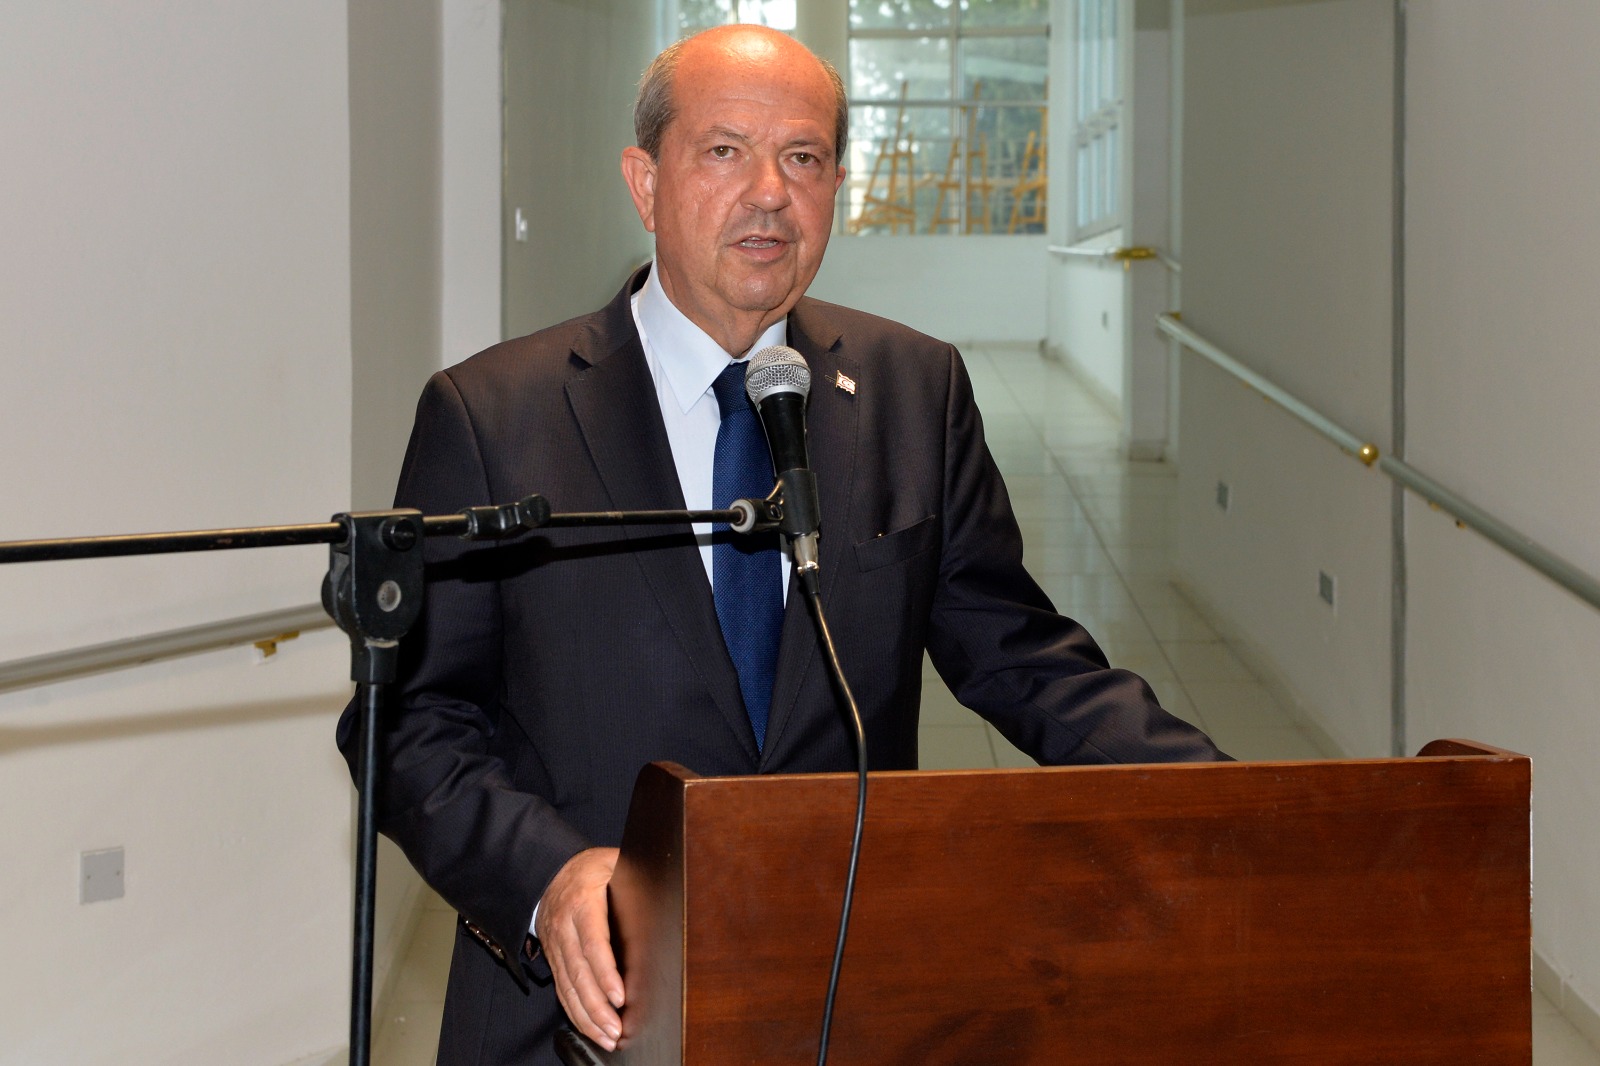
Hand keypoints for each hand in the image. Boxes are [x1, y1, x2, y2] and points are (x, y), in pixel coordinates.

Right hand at [536, 847, 623, 1049]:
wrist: (548, 870)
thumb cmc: (592, 868)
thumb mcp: (613, 862)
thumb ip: (634, 877)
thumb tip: (666, 889)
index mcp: (581, 902)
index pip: (592, 942)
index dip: (605, 972)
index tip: (619, 996)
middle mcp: (564, 927)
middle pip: (578, 972)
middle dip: (597, 1005)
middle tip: (616, 1029)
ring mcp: (555, 945)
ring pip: (568, 986)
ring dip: (587, 1016)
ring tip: (608, 1036)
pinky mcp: (554, 958)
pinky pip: (562, 989)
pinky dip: (576, 1012)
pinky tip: (591, 1028)